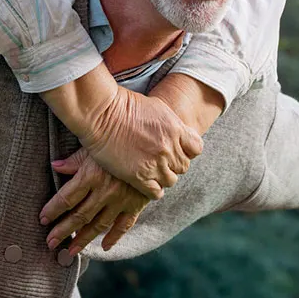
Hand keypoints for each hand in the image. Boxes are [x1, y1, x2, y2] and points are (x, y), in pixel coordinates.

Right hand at [41, 64, 202, 199]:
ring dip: (163, 177)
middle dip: (174, 164)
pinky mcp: (138, 176)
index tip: (177, 149)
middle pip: (183, 166)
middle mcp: (169, 149)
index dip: (187, 150)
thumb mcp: (157, 107)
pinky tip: (145, 183)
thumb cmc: (124, 105)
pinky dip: (153, 190)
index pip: (196, 148)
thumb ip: (170, 124)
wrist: (102, 113)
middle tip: (161, 161)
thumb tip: (176, 131)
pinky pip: (155, 192)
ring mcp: (155, 164)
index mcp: (176, 130)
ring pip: (171, 180)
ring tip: (152, 172)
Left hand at [44, 149, 148, 253]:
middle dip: (63, 231)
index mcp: (90, 175)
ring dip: (83, 239)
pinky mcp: (136, 204)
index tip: (43, 219)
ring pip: (98, 224)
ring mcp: (121, 200)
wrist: (152, 146)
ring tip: (70, 251)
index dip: (52, 210)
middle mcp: (104, 191)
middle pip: (79, 215)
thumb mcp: (94, 146)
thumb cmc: (118, 141)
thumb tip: (54, 166)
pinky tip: (104, 247)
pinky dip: (114, 237)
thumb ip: (74, 160)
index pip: (66, 198)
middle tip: (50, 243)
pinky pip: (123, 225)